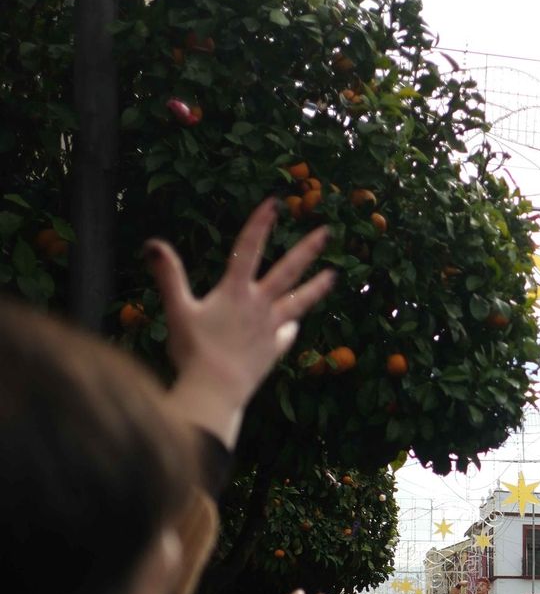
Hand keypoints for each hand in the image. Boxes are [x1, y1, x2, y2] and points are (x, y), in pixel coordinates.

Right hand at [153, 198, 336, 447]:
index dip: (260, 224)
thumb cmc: (194, 351)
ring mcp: (271, 328)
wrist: (217, 390)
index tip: (275, 203)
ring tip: (333, 275)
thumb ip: (168, 275)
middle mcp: (259, 306)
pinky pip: (287, 333)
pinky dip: (291, 325)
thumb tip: (152, 244)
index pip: (248, 249)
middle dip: (307, 249)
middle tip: (327, 232)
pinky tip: (294, 324)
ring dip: (316, 287)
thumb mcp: (177, 310)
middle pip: (288, 271)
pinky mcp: (275, 349)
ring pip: (299, 301)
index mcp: (235, 292)